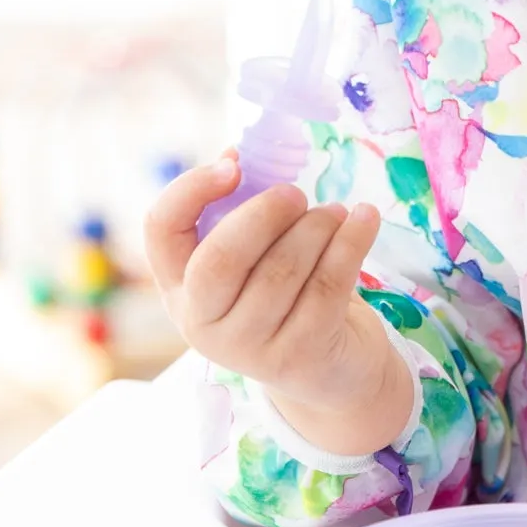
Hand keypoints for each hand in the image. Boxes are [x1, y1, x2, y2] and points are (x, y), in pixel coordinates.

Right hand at [144, 153, 411, 456]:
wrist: (332, 371)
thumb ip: (241, 212)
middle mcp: (201, 324)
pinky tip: (365, 218)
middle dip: (264, 214)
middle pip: (221, 258)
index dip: (190, 190)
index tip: (233, 165)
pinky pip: (327, 286)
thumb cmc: (288, 297)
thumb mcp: (254, 260)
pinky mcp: (300, 356)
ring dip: (316, 227)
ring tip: (336, 211)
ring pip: (282, 271)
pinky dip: (351, 242)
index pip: (161, 231)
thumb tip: (239, 155)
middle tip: (296, 194)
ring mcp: (249, 347)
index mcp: (179, 288)